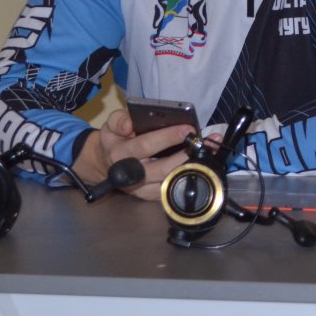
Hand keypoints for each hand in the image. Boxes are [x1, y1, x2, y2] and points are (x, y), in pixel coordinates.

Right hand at [71, 108, 194, 201]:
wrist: (107, 164)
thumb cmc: (115, 140)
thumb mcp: (110, 125)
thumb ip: (119, 120)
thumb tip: (129, 124)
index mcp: (121, 154)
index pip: (146, 145)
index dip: (167, 137)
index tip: (187, 129)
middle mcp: (133, 175)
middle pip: (163, 168)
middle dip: (186, 155)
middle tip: (203, 142)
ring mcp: (143, 189)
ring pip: (172, 181)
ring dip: (194, 166)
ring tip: (209, 149)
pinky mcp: (153, 196)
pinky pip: (175, 188)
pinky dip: (191, 175)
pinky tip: (204, 163)